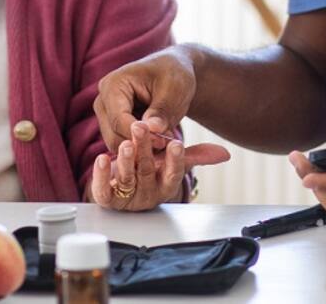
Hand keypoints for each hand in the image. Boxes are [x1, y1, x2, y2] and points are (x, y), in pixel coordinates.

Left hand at [88, 121, 229, 210]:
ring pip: (127, 180)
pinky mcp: (107, 198)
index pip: (173, 174)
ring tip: (125, 144)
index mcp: (165, 185)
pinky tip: (100, 159)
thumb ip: (195, 155)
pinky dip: (100, 175)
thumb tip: (225, 154)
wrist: (120, 188)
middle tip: (141, 127)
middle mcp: (147, 193)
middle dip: (144, 149)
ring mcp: (127, 197)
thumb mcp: (171, 161)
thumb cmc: (148, 170)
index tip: (175, 143)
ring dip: (125, 161)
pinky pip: (104, 190)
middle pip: (147, 171)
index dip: (175, 160)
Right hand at [94, 47, 197, 153]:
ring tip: (166, 141)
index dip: (140, 135)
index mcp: (112, 85)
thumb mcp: (174, 89)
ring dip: (141, 148)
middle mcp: (102, 101)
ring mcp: (105, 115)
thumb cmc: (173, 76)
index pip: (119, 120)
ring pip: (117, 145)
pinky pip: (123, 146)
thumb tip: (152, 129)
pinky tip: (160, 143)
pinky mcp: (112, 127)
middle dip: (140, 144)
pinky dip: (141, 148)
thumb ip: (162, 110)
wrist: (172, 74)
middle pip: (114, 136)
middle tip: (167, 143)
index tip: (164, 141)